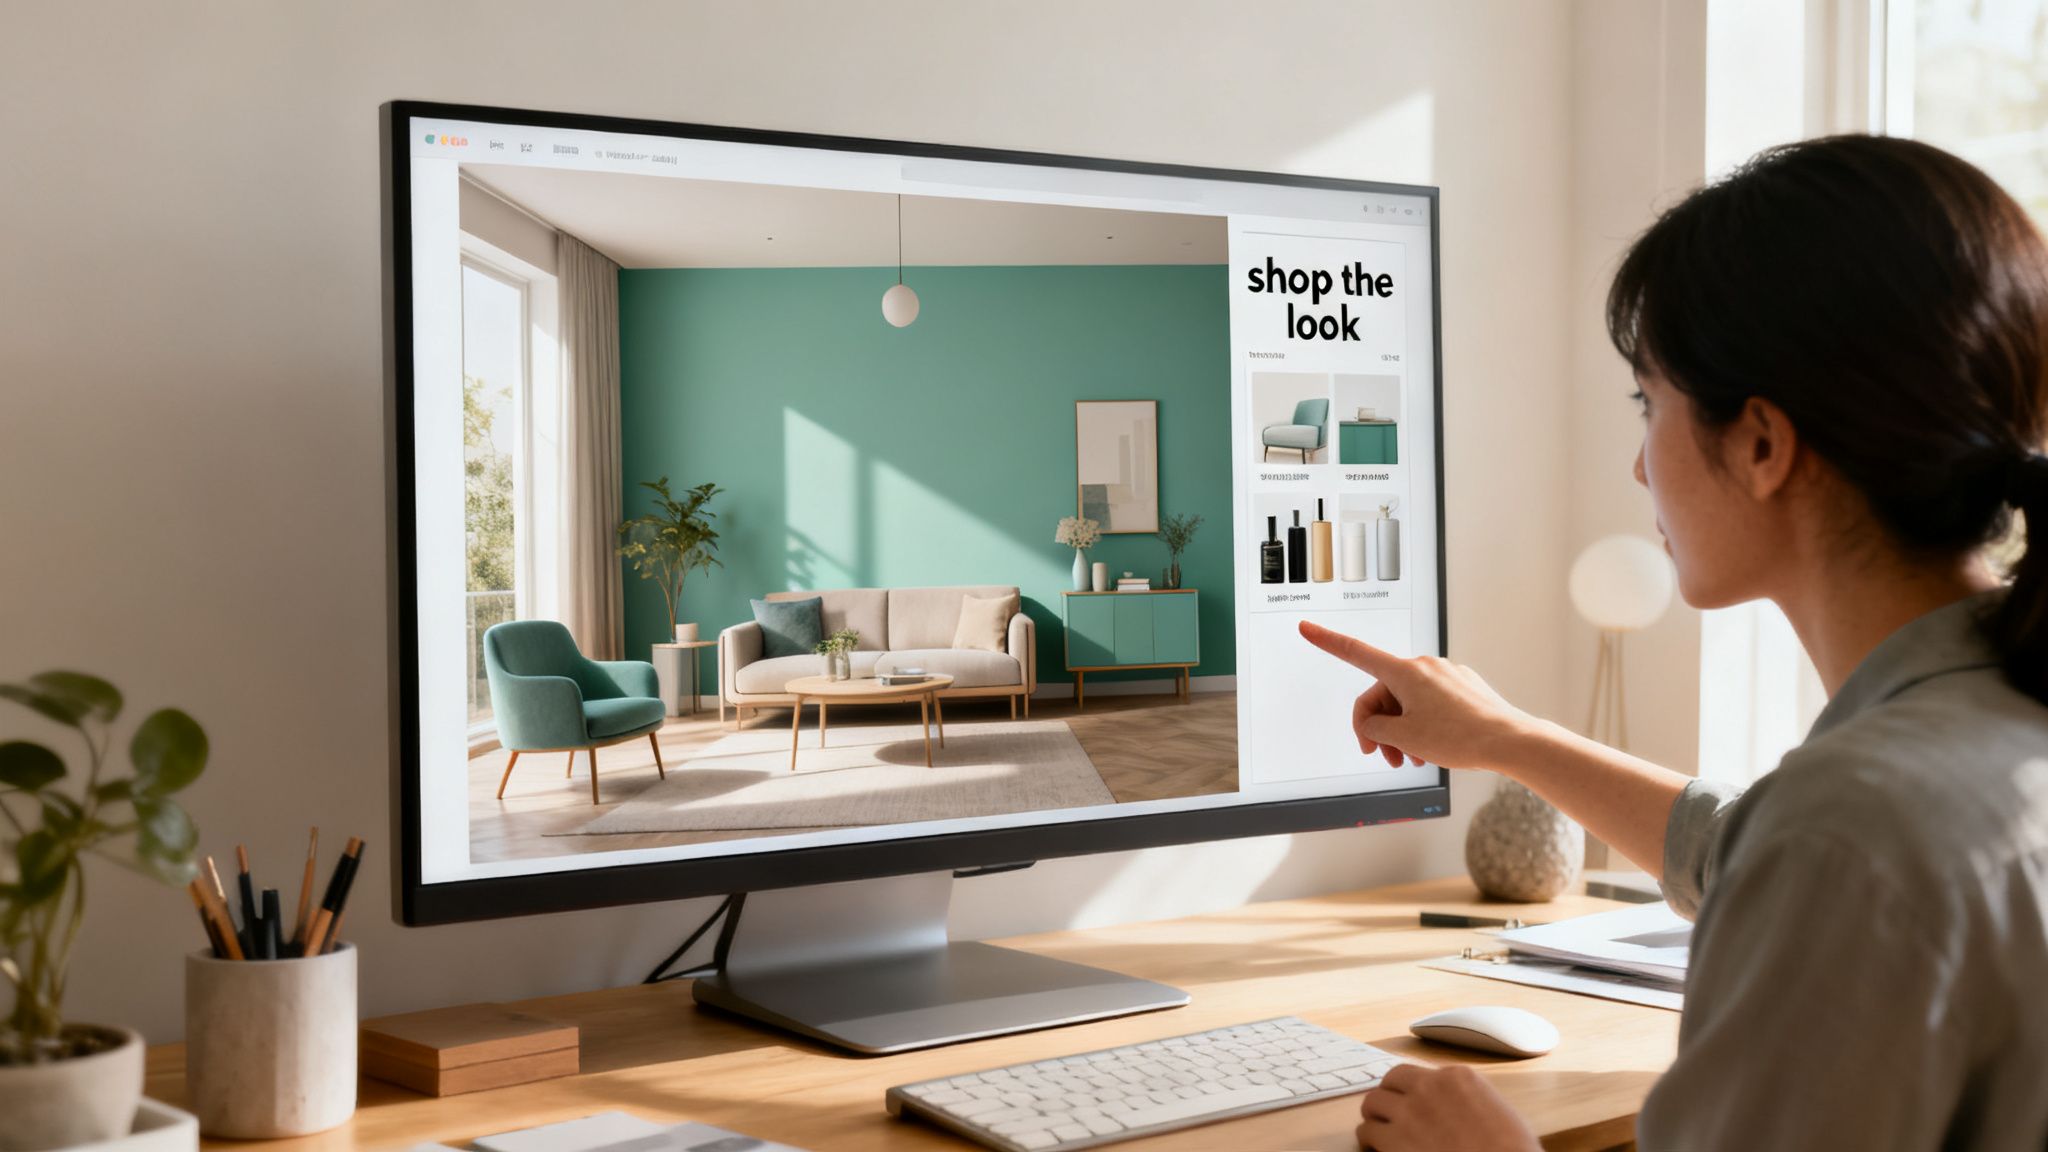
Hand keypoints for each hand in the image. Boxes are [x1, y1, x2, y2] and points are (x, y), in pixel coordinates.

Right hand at [1298, 621, 1533, 769]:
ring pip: (1408, 702)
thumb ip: (1377, 728)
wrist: (1510, 741)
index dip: (1327, 641)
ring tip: (1412, 761)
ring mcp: (1446, 674)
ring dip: (1402, 732)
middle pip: (1383, 694)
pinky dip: (1423, 725)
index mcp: (1405, 671)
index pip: (1356, 652)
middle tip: (1385, 759)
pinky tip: (1432, 749)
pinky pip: (1430, 703)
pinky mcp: (1462, 687)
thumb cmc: (1461, 738)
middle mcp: (1424, 666)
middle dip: (1380, 727)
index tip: (1306, 627)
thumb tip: (1375, 723)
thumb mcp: (1405, 738)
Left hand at [1356, 1064, 1539, 1151]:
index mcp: (1458, 1076)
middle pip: (1391, 1080)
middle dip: (1389, 1096)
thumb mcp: (1496, 1109)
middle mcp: (1428, 1086)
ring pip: (1372, 1102)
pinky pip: (1367, 1132)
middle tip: (1390, 1113)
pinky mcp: (1395, 1140)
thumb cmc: (1512, 1150)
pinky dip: (1369, 1140)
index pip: (1421, 1073)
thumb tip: (1449, 1109)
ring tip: (1379, 1130)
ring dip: (1375, 1116)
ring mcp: (1409, 1112)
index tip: (1413, 1103)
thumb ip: (1465, 1099)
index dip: (1414, 1090)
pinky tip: (1376, 1148)